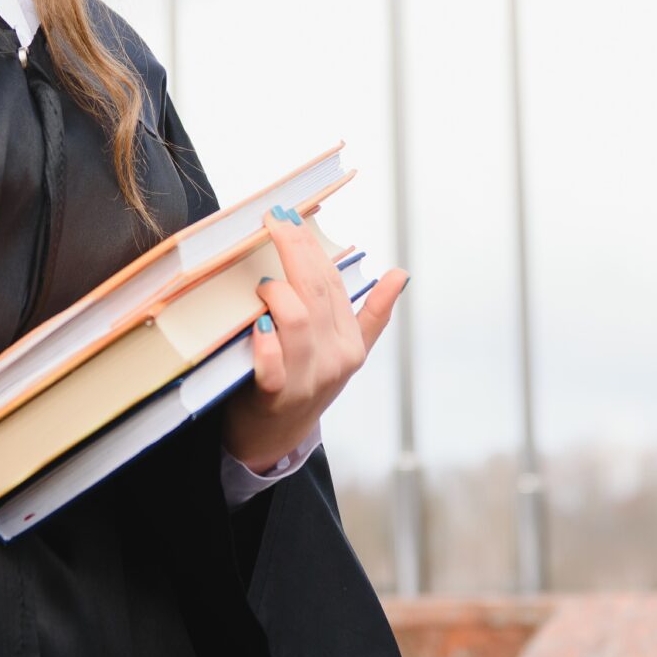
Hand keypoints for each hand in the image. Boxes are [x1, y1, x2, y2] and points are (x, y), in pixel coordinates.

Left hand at [220, 209, 408, 473]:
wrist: (275, 439)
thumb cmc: (305, 384)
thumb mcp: (347, 351)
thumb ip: (373, 313)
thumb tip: (400, 274)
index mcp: (351, 342)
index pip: (334, 283)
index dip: (312, 246)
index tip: (292, 216)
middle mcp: (335, 358)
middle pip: (317, 291)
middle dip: (295, 250)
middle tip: (274, 220)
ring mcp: (307, 378)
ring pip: (298, 320)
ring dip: (277, 293)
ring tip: (261, 285)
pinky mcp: (276, 397)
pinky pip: (272, 364)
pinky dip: (264, 343)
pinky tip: (255, 326)